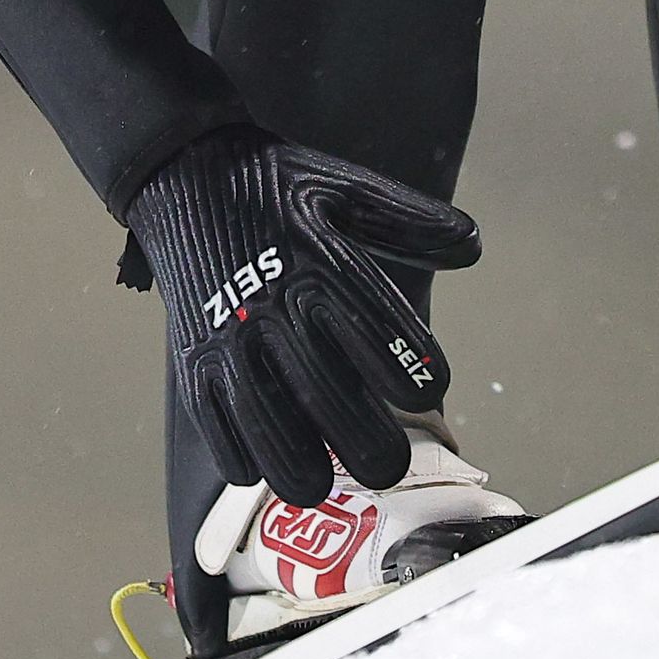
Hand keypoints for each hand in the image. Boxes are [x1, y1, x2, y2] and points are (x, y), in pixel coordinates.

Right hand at [123, 126, 478, 505]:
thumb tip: (473, 246)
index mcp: (319, 263)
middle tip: (390, 469)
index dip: (409, 369)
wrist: (184, 172)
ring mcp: (227, 334)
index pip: (375, 329)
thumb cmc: (278, 187)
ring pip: (263, 420)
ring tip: (323, 487)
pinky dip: (236, 451)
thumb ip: (410, 222)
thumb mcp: (347, 189)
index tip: (431, 392)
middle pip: (324, 391)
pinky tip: (261, 468)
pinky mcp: (191, 354)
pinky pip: (212, 418)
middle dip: (362, 441)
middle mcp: (274, 304)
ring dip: (294, 462)